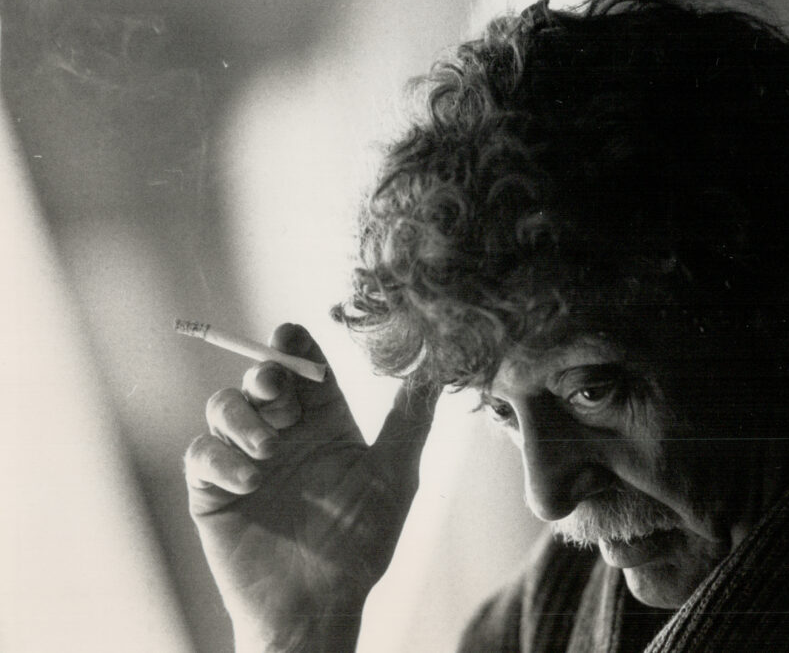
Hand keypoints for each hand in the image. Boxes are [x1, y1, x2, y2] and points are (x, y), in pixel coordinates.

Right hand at [184, 324, 437, 651]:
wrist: (316, 602)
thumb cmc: (359, 542)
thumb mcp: (392, 477)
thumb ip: (408, 422)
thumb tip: (436, 370)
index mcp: (324, 422)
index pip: (307, 367)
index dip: (296, 345)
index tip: (292, 335)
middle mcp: (283, 432)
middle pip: (261, 376)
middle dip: (266, 374)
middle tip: (280, 395)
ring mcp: (245, 457)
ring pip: (225, 406)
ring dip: (242, 416)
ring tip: (268, 449)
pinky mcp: (213, 487)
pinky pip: (202, 453)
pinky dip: (222, 458)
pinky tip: (250, 481)